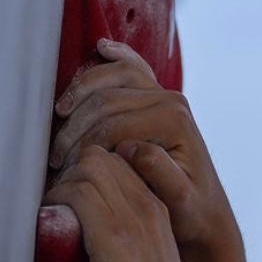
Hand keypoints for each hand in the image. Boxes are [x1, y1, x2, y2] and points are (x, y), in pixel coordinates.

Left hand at [43, 145, 200, 261]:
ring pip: (86, 167)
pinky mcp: (110, 232)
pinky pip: (75, 192)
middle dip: (70, 170)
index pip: (118, 164)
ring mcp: (130, 216)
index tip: (70, 195)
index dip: (87, 172)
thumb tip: (95, 242)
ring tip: (51, 209)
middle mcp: (146, 206)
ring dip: (61, 184)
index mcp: (157, 210)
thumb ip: (129, 242)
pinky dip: (57, 200)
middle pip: (100, 157)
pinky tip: (51, 221)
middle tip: (54, 198)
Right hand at [49, 39, 238, 258]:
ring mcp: (164, 95)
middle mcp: (172, 101)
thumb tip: (130, 147)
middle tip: (55, 156)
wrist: (206, 213)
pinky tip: (101, 48)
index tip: (64, 170)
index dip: (83, 145)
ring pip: (111, 78)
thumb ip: (159, 172)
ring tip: (59, 116)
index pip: (113, 124)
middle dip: (74, 125)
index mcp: (174, 121)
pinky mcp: (157, 97)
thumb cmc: (191, 213)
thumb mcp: (180, 201)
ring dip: (79, 93)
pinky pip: (132, 67)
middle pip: (106, 99)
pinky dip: (115, 56)